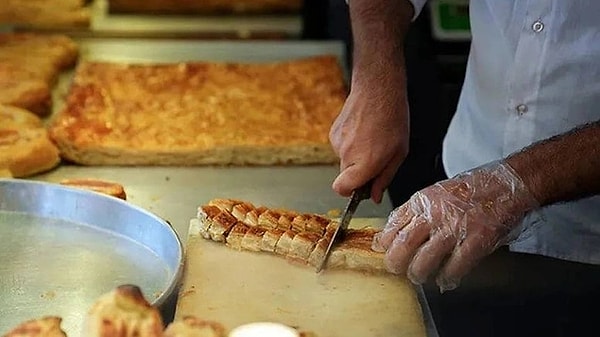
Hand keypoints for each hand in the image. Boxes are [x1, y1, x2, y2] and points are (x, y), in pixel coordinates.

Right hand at [329, 74, 408, 203]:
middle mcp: (347, 155)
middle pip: (345, 176)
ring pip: (344, 160)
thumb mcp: (398, 153)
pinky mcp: (333, 132)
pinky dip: (350, 143)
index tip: (361, 188)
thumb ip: (384, 178)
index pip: (342, 190)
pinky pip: (341, 146)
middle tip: (375, 157)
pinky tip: (363, 130)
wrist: (378, 90)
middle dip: (358, 172)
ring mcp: (337, 143)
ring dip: (356, 156)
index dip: (350, 192)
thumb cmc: (392, 119)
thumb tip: (375, 196)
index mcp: (364, 163)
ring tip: (371, 139)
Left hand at [372, 161, 538, 290]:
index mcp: (423, 201)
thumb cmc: (473, 188)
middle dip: (395, 263)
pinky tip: (446, 280)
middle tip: (397, 269)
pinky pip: (454, 268)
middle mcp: (434, 214)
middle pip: (402, 246)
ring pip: (424, 261)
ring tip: (419, 276)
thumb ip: (416, 211)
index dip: (384, 242)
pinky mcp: (475, 241)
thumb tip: (393, 232)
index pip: (393, 225)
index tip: (382, 250)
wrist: (507, 183)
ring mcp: (454, 228)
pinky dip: (447, 278)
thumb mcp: (436, 192)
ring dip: (419, 274)